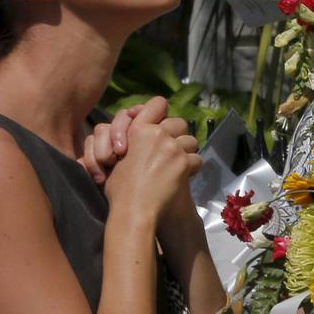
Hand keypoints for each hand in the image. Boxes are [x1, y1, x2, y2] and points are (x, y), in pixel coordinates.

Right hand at [100, 99, 200, 218]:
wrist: (133, 209)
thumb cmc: (119, 188)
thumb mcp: (116, 157)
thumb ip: (130, 141)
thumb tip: (138, 133)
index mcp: (138, 129)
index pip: (158, 104)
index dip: (162, 112)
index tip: (162, 124)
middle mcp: (157, 134)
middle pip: (180, 122)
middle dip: (179, 134)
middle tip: (174, 149)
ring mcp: (172, 147)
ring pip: (191, 140)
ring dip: (187, 151)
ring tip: (179, 164)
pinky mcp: (184, 162)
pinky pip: (197, 159)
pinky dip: (192, 168)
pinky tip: (185, 176)